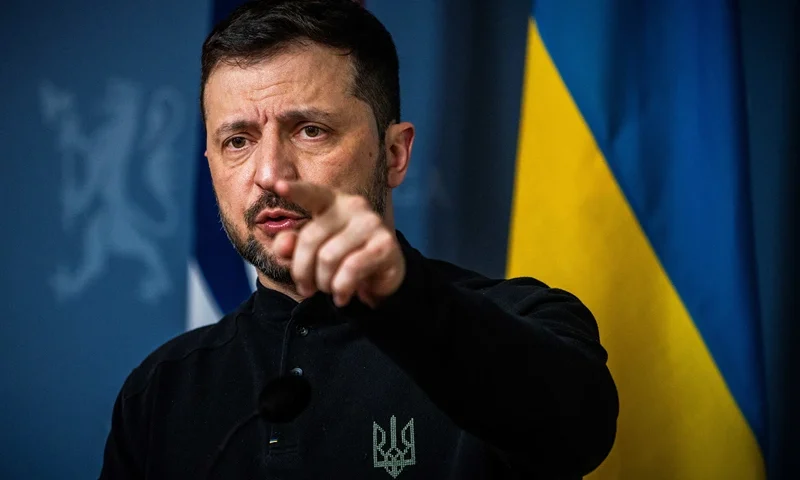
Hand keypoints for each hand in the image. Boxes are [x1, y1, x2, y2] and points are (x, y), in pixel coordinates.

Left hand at [272, 180, 405, 307]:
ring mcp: (371, 223)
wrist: (381, 277)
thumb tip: (281, 246)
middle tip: (307, 289)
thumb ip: (293, 246)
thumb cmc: (343, 259)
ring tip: (329, 290)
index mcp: (332, 201)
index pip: (311, 193)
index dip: (295, 190)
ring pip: (328, 257)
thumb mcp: (313, 253)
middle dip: (302, 271)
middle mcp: (353, 206)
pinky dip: (341, 288)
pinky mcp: (385, 244)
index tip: (276, 185)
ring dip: (323, 283)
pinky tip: (342, 296)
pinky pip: (351, 268)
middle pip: (310, 238)